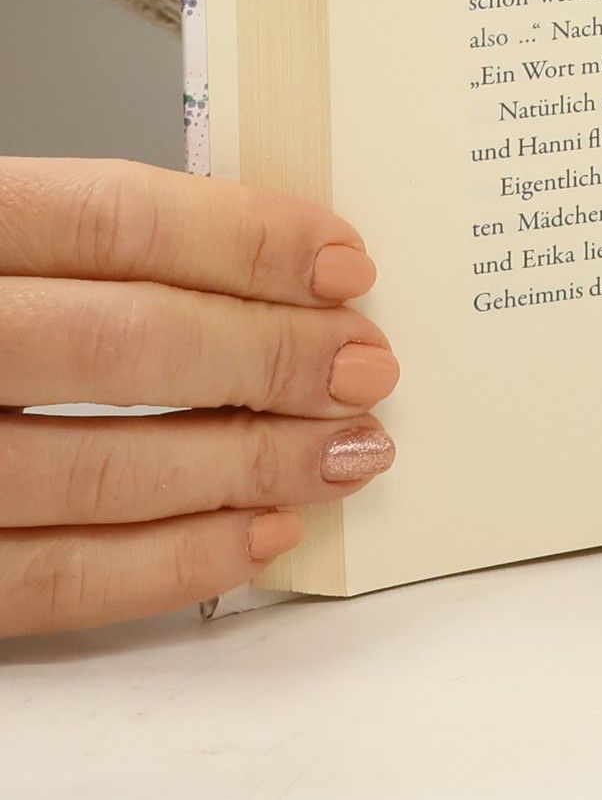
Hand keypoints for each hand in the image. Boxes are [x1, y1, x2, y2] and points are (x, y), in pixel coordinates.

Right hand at [1, 158, 397, 636]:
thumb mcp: (1, 241)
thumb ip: (104, 250)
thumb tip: (288, 272)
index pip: (113, 220)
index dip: (244, 242)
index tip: (346, 265)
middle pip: (125, 344)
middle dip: (271, 359)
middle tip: (367, 367)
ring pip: (103, 467)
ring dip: (250, 464)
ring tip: (346, 452)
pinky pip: (54, 580)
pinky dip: (175, 561)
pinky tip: (262, 532)